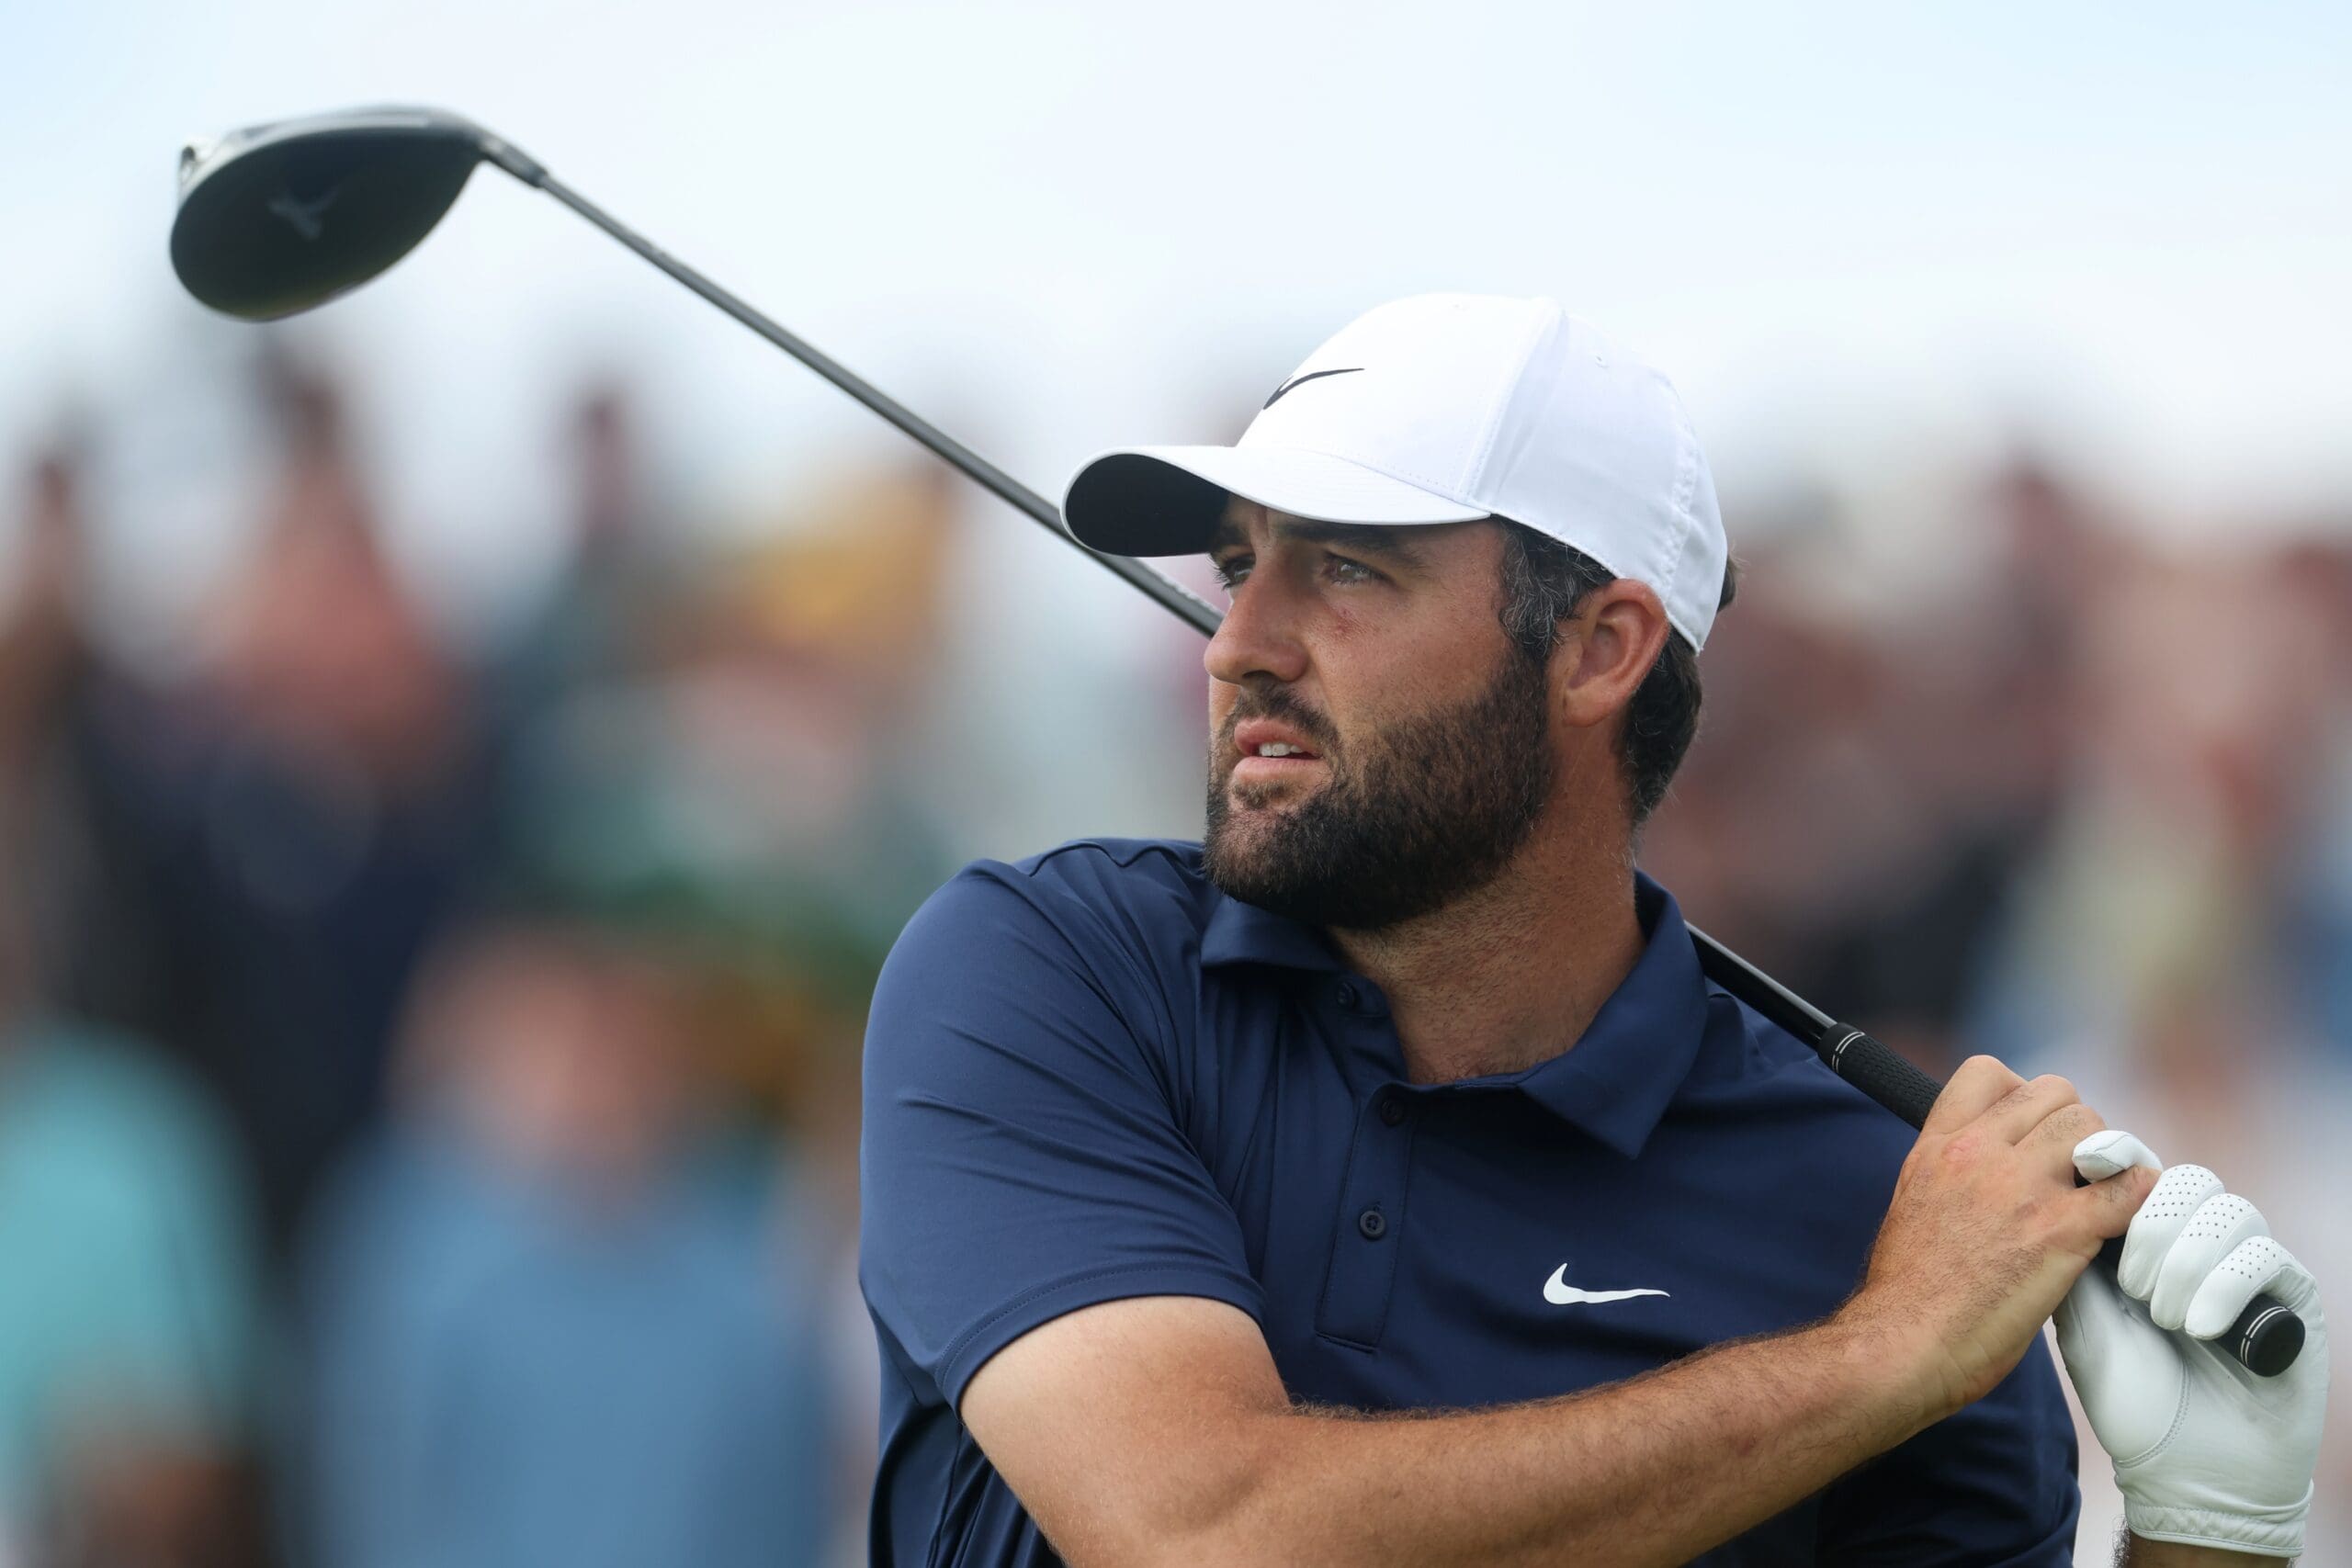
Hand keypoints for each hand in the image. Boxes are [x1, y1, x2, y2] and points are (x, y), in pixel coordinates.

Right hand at [1842, 1057, 2157, 1418]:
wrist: (1903, 1343)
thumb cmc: (1907, 1292)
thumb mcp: (1913, 1202)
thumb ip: (1953, 1172)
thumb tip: (1994, 1173)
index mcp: (1937, 1145)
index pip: (1988, 1071)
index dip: (2022, 1094)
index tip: (2031, 1131)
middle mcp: (1978, 1152)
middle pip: (2055, 1093)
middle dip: (2074, 1127)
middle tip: (2076, 1171)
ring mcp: (2021, 1188)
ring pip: (2096, 1129)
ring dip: (2108, 1159)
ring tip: (2101, 1196)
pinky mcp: (2060, 1231)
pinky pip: (2129, 1188)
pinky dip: (2142, 1197)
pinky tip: (2132, 1218)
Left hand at [2054, 1133, 2328, 1560]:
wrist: (2184, 1470)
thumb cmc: (2130, 1396)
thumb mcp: (2080, 1315)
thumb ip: (2070, 1248)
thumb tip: (2052, 1178)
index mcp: (2146, 1237)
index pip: (2138, 1165)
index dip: (2116, 1150)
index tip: (2085, 1157)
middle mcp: (2200, 1242)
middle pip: (2186, 1178)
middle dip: (2150, 1221)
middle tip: (2129, 1284)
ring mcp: (2248, 1266)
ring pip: (2227, 1210)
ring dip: (2184, 1260)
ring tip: (2161, 1316)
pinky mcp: (2291, 1298)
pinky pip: (2264, 1256)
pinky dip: (2223, 1286)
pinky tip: (2196, 1327)